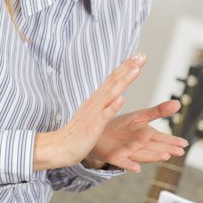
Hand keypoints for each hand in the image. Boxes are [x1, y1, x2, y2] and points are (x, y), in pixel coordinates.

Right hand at [33, 53, 143, 169]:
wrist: (60, 146)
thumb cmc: (77, 132)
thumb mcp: (92, 112)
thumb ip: (103, 102)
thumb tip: (116, 94)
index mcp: (96, 99)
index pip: (113, 78)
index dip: (126, 66)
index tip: (138, 56)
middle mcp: (96, 101)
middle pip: (114, 80)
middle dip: (128, 67)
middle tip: (142, 55)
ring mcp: (94, 112)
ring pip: (111, 93)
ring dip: (124, 81)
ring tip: (136, 69)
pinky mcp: (93, 126)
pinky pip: (104, 115)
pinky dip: (113, 107)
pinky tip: (122, 99)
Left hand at [87, 99, 187, 171]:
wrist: (99, 132)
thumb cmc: (122, 125)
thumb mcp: (141, 116)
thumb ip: (158, 111)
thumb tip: (178, 103)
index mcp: (147, 135)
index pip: (162, 138)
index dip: (173, 141)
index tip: (185, 144)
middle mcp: (140, 146)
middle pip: (155, 148)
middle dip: (167, 149)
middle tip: (179, 152)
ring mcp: (129, 152)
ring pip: (143, 155)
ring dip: (153, 156)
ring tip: (165, 156)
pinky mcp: (116, 157)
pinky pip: (124, 162)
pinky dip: (130, 166)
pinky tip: (137, 169)